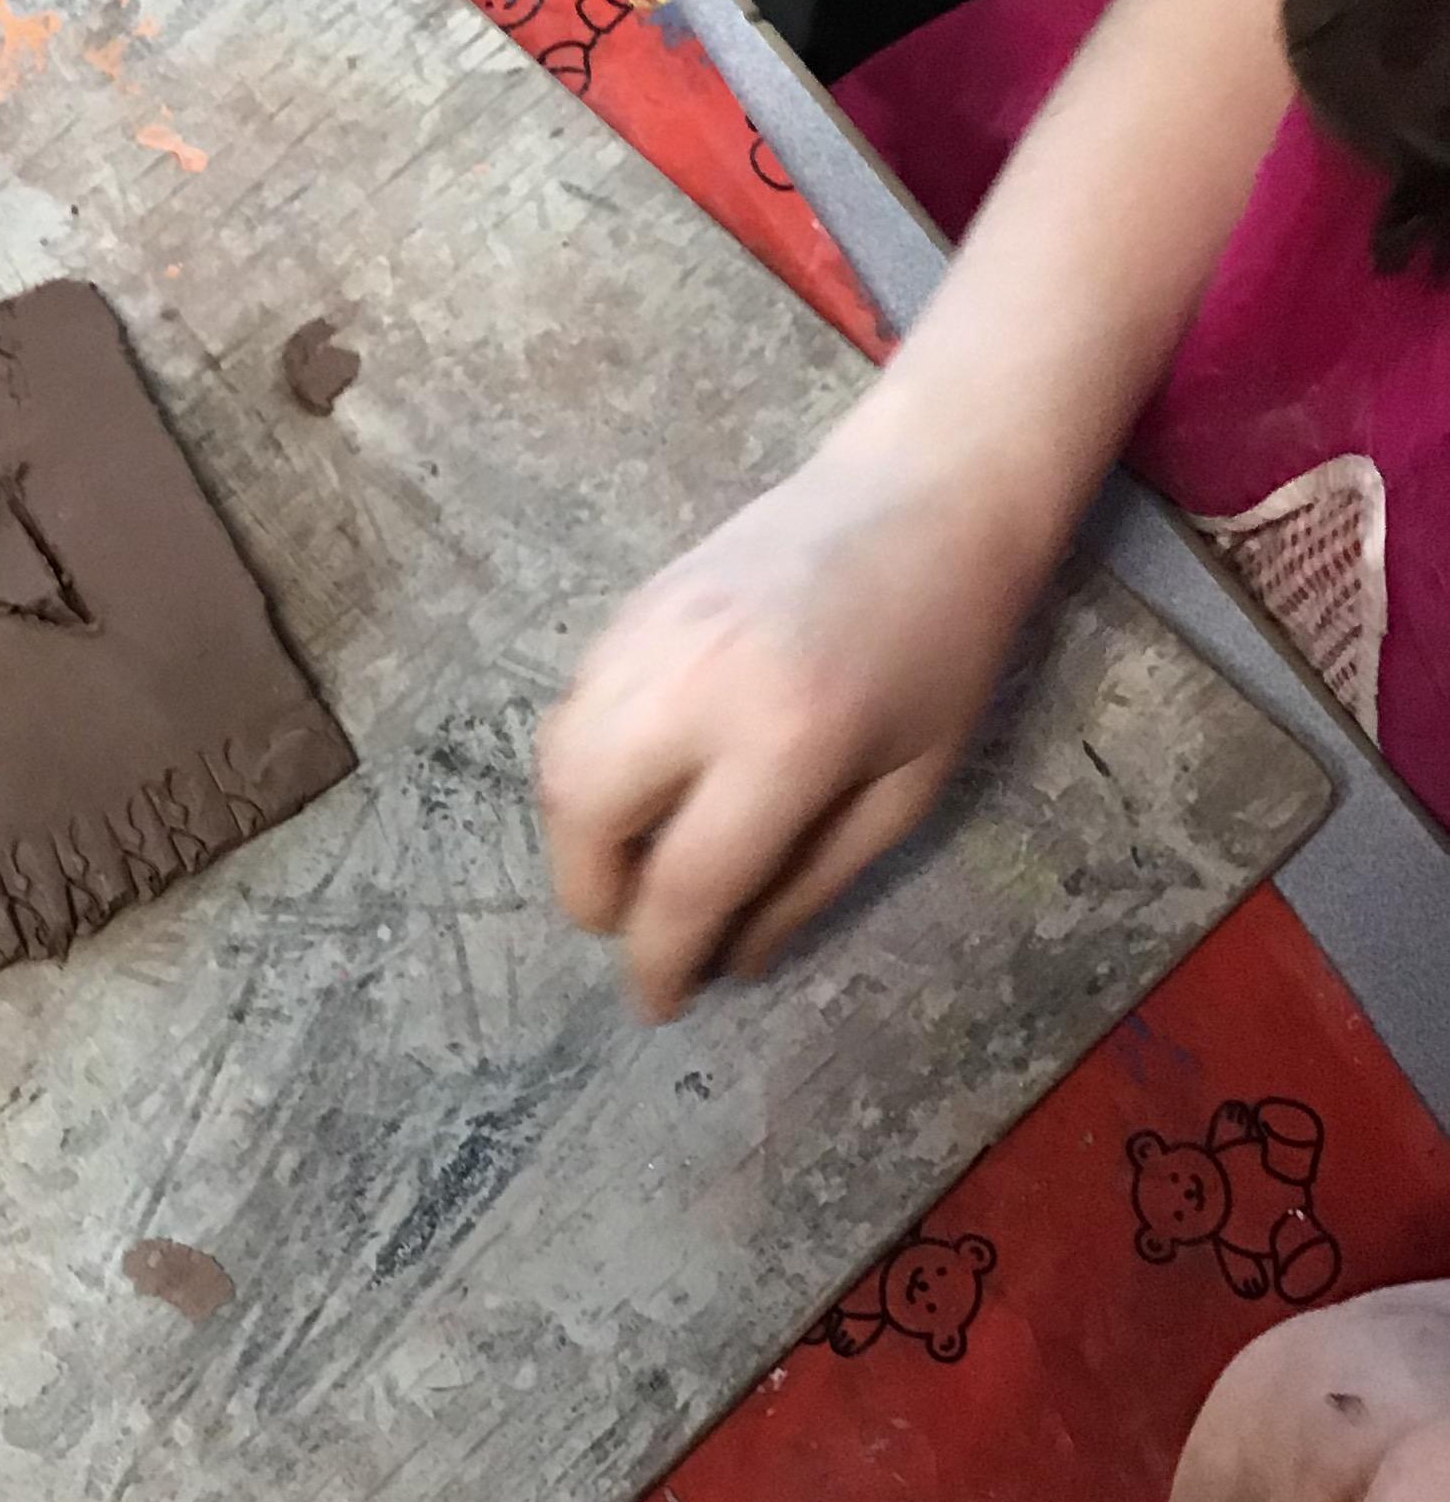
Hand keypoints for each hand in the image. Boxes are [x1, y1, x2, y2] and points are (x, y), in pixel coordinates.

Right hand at [537, 423, 1048, 1019]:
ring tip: (637, 860)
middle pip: (585, 823)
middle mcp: (694, 684)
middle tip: (640, 925)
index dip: (662, 961)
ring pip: (557, 765)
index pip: (686, 882)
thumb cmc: (944, 651)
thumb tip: (731, 961)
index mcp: (787, 739)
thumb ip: (811, 881)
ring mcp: (648, 635)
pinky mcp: (628, 606)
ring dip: (579, 836)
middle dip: (596, 899)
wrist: (923, 496)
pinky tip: (640, 784)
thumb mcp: (907, 790)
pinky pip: (571, 710)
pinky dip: (585, 768)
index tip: (659, 1005)